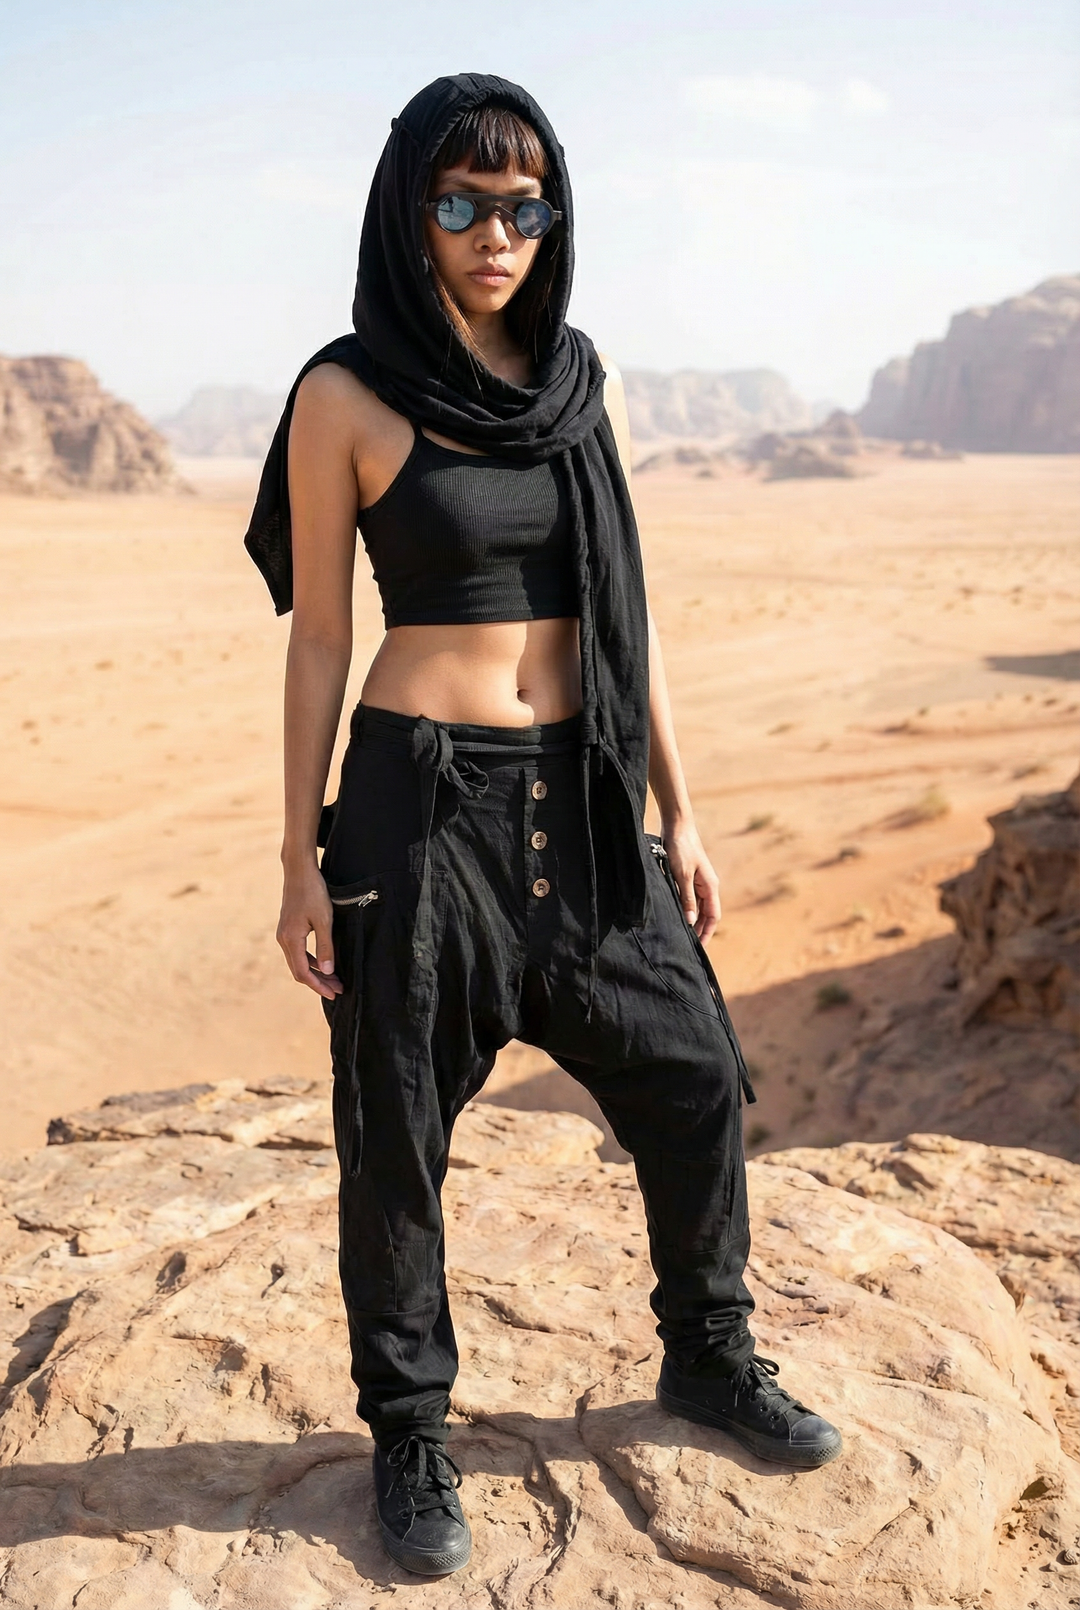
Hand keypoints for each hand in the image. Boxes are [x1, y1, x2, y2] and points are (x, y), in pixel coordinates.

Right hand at [277, 865, 342, 999]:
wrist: (299, 871)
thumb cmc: (313, 892)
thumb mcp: (324, 920)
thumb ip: (325, 947)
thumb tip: (328, 971)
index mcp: (291, 939)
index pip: (303, 972)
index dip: (319, 986)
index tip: (334, 993)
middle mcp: (283, 939)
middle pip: (299, 970)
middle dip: (319, 982)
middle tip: (338, 989)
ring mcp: (284, 934)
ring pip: (298, 962)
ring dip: (316, 972)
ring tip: (334, 979)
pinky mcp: (288, 929)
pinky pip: (298, 952)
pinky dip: (311, 961)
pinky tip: (324, 963)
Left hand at [663, 822, 721, 941]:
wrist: (677, 825)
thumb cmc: (681, 848)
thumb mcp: (682, 875)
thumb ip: (687, 898)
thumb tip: (691, 921)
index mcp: (710, 886)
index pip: (713, 916)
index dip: (707, 932)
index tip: (699, 947)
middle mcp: (706, 885)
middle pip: (706, 914)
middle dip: (699, 930)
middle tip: (688, 947)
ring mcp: (698, 881)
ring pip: (697, 907)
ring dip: (692, 921)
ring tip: (682, 935)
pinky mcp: (687, 876)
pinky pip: (689, 898)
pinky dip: (685, 909)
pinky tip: (677, 916)